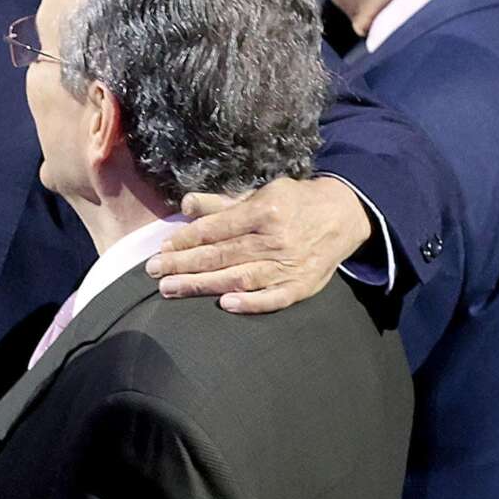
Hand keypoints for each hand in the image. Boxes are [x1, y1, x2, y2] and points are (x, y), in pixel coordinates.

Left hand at [143, 176, 370, 314]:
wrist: (345, 216)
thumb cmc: (292, 203)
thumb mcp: (260, 194)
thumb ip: (221, 203)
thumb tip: (185, 205)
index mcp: (265, 211)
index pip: (217, 229)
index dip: (187, 239)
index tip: (163, 247)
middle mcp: (277, 239)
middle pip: (222, 255)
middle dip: (184, 264)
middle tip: (154, 272)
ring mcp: (290, 264)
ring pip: (241, 277)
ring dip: (203, 285)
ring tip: (171, 289)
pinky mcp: (303, 285)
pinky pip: (275, 297)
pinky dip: (251, 303)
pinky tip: (225, 305)